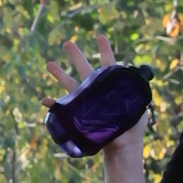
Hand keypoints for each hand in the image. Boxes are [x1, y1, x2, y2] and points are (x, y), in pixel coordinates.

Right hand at [59, 29, 148, 156]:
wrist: (123, 146)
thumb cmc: (132, 127)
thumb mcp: (137, 109)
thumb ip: (134, 96)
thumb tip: (134, 87)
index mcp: (112, 86)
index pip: (109, 64)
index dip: (105, 50)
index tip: (100, 36)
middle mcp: (96, 90)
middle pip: (85, 68)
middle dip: (76, 55)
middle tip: (67, 42)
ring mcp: (86, 102)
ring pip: (70, 85)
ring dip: (59, 75)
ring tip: (49, 64)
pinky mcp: (79, 116)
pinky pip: (63, 109)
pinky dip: (54, 105)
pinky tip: (44, 100)